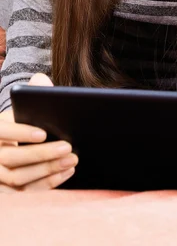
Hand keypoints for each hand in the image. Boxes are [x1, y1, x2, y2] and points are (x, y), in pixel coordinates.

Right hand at [0, 73, 77, 191]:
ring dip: (47, 170)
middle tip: (68, 147)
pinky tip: (66, 172)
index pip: (2, 131)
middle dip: (42, 153)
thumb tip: (41, 79)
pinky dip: (46, 184)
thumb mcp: (25, 108)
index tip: (43, 133)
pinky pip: (25, 193)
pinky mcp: (6, 193)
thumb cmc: (25, 123)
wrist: (14, 147)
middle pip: (12, 158)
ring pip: (18, 178)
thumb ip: (34, 92)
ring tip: (72, 159)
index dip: (21, 133)